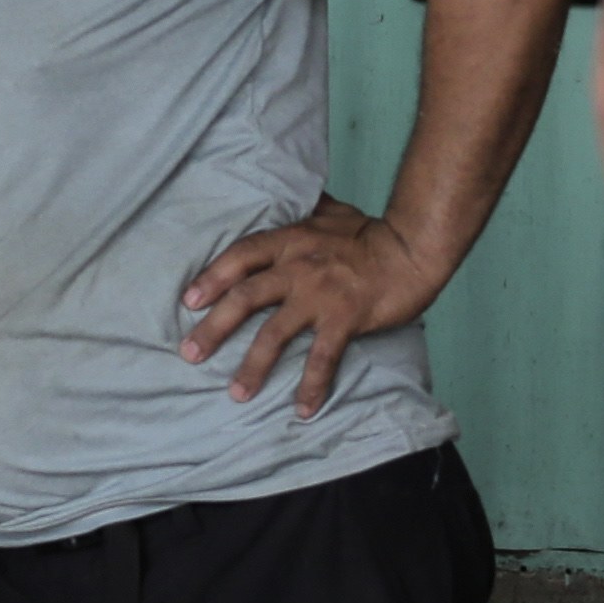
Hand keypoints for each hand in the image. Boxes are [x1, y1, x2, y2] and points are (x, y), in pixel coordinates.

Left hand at [180, 198, 449, 413]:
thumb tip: (294, 191)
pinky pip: (322, 357)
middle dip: (214, 327)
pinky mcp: (345, 318)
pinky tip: (303, 411)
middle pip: (244, 298)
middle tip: (190, 354)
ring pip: (274, 333)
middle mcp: (297, 268)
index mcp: (290, 241)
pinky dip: (311, 385)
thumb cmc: (372, 232)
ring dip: (253, 366)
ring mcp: (320, 295)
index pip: (241, 256)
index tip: (189, 300)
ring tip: (236, 394)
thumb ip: (307, 208)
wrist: (413, 247)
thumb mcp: (332, 212)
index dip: (212, 277)